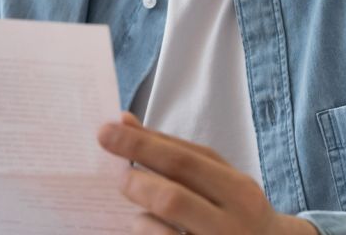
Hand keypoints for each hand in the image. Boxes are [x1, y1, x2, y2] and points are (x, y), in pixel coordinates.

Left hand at [97, 112, 318, 234]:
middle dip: (135, 182)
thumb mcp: (220, 177)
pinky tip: (147, 228)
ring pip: (160, 233)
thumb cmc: (236, 209)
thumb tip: (125, 122)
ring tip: (140, 212)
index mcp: (238, 190)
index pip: (182, 161)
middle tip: (119, 176)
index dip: (140, 145)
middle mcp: (232, 224)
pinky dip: (146, 233)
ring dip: (139, 218)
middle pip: (171, 198)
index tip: (106, 132)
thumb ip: (177, 151)